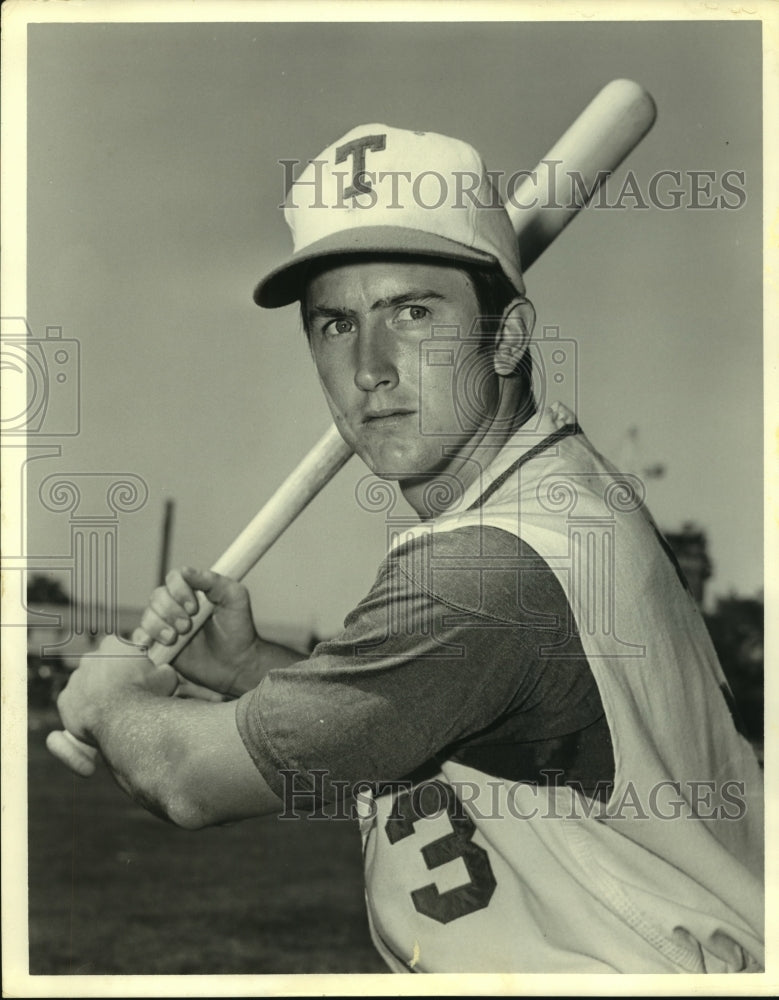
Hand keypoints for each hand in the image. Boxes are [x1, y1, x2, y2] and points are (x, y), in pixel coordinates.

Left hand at [57, 634, 177, 743]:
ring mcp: (75, 679)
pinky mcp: (64, 700)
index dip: (131, 663)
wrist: (125, 721)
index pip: (121, 649)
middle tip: (125, 694)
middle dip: (110, 677)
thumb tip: (161, 671)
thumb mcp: (167, 676)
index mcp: (114, 645)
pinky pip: (74, 704)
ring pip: (86, 685)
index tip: (138, 677)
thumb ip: (161, 669)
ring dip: (96, 693)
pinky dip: (84, 710)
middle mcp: (90, 657)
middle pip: (101, 666)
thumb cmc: (148, 695)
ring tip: (112, 710)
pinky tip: (99, 719)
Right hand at [135, 566, 262, 697]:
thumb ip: (212, 581)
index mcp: (194, 591)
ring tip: (175, 639)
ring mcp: (166, 625)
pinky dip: (144, 639)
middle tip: (187, 627)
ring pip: (147, 616)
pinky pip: (140, 637)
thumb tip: (185, 570)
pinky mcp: (159, 645)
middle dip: (171, 612)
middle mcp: (177, 605)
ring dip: (159, 626)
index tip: (194, 608)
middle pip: (157, 596)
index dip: (179, 591)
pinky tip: (160, 645)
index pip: (174, 578)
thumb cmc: (238, 629)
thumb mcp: (234, 598)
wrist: (236, 664)